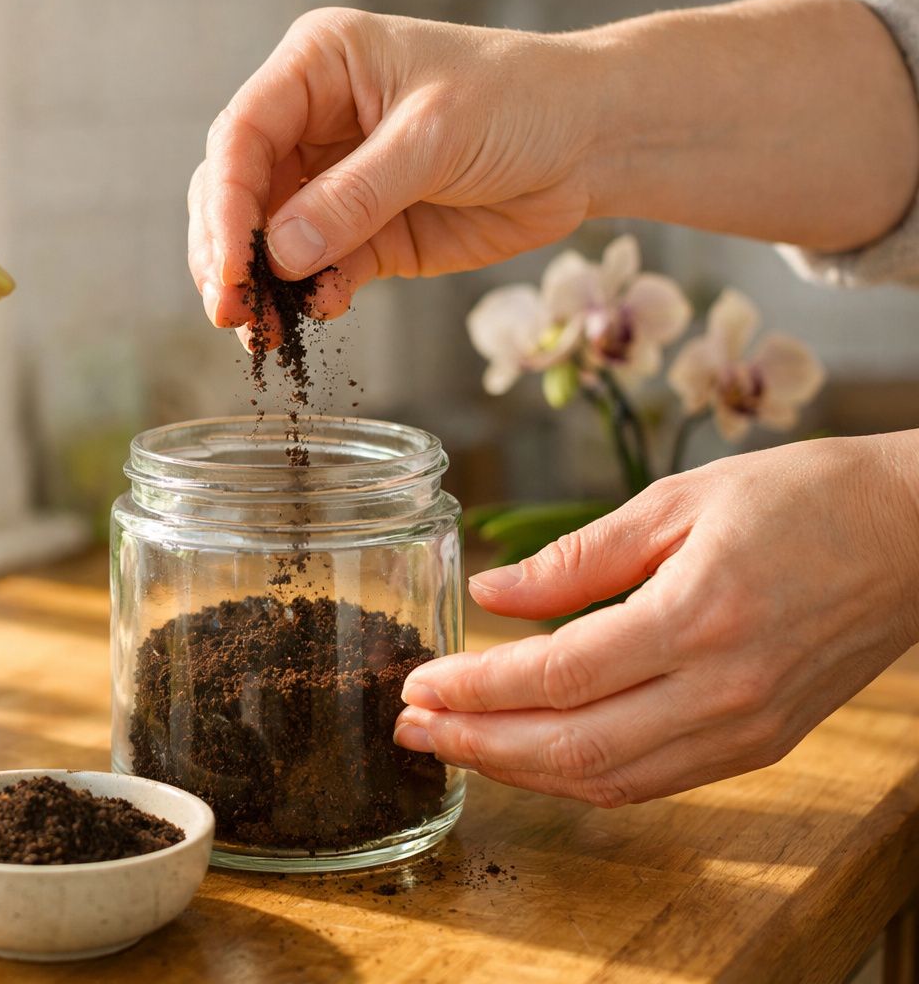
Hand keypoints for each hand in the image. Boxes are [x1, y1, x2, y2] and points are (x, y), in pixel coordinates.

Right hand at [188, 7, 598, 336]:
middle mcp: (312, 121)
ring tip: (260, 331)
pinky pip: (316, 272)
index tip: (229, 266)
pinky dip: (308, 298)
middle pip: (236, 190)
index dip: (225, 203)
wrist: (594, 141)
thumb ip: (356, 195)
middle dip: (226, 253)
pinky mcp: (362, 234)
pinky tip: (317, 314)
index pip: (243, 134)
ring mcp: (333, 182)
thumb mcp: (437, 136)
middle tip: (232, 311)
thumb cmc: (524, 100)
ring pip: (265, 239)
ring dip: (258, 287)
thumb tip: (280, 253)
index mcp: (319, 67)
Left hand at [393, 433, 918, 805]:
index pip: (558, 674)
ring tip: (454, 747)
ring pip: (609, 778)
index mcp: (697, 617)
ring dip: (520, 771)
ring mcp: (746, 728)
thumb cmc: (802, 499)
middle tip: (410, 729)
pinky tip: (532, 755)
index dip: (477, 688)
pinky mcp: (759, 744)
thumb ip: (577, 557)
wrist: (916, 533)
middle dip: (478, 745)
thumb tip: (490, 590)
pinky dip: (581, 776)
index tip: (419, 684)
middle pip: (573, 745)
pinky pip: (653, 781)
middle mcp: (723, 689)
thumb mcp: (678, 502)